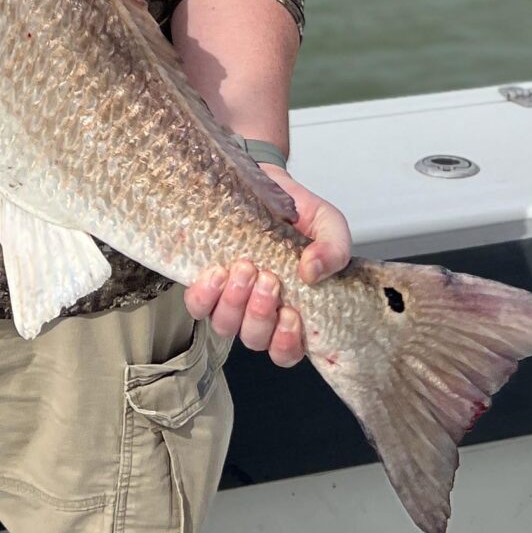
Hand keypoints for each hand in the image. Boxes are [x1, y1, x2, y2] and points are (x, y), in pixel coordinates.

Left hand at [183, 169, 352, 368]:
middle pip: (255, 339)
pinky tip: (217, 272)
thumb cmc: (300, 212)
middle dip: (260, 313)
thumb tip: (313, 271)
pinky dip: (205, 294)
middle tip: (268, 279)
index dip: (286, 343)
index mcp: (294, 309)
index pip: (286, 351)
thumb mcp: (329, 225)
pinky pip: (198, 305)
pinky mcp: (208, 282)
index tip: (291, 313)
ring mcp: (232, 299)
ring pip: (225, 325)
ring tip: (245, 268)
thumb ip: (333, 250)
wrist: (268, 181)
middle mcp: (260, 311)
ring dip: (234, 302)